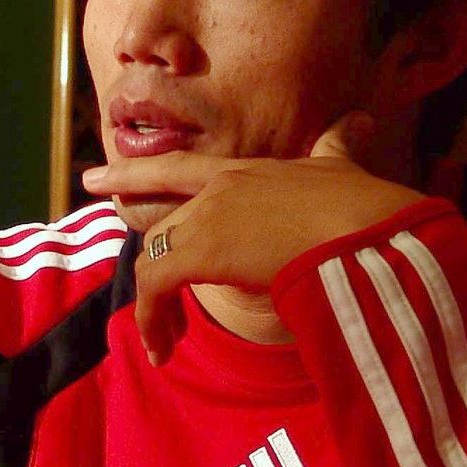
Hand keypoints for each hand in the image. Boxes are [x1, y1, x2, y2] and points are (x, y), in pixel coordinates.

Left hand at [81, 111, 424, 365]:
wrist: (369, 227)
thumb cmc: (364, 203)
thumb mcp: (345, 168)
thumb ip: (341, 147)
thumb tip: (362, 119)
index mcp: (248, 170)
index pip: (180, 168)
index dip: (138, 172)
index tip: (97, 177)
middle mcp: (221, 187)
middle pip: (161, 216)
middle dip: (136, 231)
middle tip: (119, 245)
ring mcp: (209, 217)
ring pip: (156, 253)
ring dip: (154, 301)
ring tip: (164, 340)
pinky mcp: (204, 251)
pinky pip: (156, 284)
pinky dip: (152, 318)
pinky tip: (164, 346)